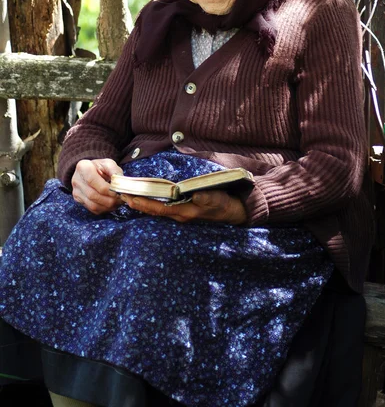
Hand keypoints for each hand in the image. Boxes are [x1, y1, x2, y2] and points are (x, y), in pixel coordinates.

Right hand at [72, 158, 123, 214]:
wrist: (90, 171)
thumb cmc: (101, 167)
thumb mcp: (109, 164)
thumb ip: (115, 172)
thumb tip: (122, 184)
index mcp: (83, 167)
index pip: (93, 181)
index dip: (107, 189)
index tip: (118, 192)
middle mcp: (77, 180)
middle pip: (93, 195)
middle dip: (110, 199)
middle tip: (121, 199)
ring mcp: (76, 192)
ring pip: (93, 205)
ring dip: (108, 206)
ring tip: (118, 202)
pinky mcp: (79, 200)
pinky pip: (93, 209)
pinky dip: (104, 209)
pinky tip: (111, 204)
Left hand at [121, 189, 246, 224]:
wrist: (236, 213)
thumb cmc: (226, 204)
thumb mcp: (218, 199)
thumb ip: (207, 197)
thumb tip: (195, 195)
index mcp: (185, 212)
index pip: (159, 209)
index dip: (143, 203)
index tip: (128, 197)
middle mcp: (180, 216)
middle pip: (154, 211)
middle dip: (137, 204)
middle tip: (121, 195)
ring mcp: (182, 215)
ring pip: (157, 211)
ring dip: (143, 204)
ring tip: (129, 196)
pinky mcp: (184, 212)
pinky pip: (164, 209)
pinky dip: (153, 204)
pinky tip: (146, 199)